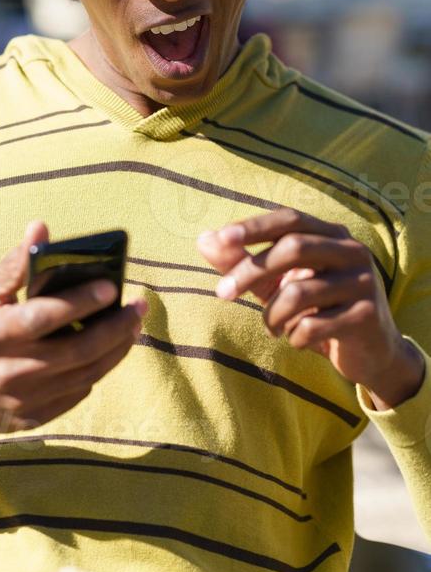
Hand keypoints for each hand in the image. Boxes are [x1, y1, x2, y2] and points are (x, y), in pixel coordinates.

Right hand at [0, 221, 145, 440]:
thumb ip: (15, 264)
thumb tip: (41, 229)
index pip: (44, 318)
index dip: (80, 303)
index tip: (111, 287)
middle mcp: (8, 372)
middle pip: (77, 351)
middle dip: (116, 328)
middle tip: (139, 307)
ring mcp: (21, 401)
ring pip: (85, 375)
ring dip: (116, 349)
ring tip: (133, 326)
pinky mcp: (32, 419)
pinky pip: (77, 394)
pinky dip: (97, 370)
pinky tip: (109, 351)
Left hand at [197, 209, 424, 408]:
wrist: (369, 353)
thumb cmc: (316, 310)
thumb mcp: (276, 285)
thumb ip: (242, 262)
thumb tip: (203, 239)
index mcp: (331, 234)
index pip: (290, 219)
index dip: (255, 226)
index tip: (221, 237)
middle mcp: (352, 251)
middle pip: (293, 248)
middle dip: (250, 271)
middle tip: (222, 293)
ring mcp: (363, 282)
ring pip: (299, 291)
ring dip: (272, 315)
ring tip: (272, 328)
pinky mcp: (366, 316)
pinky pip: (314, 325)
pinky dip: (295, 336)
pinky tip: (298, 340)